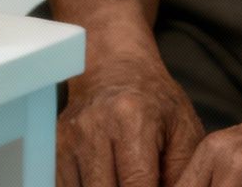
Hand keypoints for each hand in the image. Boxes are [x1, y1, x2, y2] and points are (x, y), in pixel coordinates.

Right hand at [59, 54, 204, 186]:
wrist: (115, 67)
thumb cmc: (154, 100)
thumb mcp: (185, 130)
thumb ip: (182, 172)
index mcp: (131, 120)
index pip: (137, 186)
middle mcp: (93, 127)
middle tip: (142, 185)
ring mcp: (70, 137)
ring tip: (126, 181)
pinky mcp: (57, 145)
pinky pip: (68, 185)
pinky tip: (108, 180)